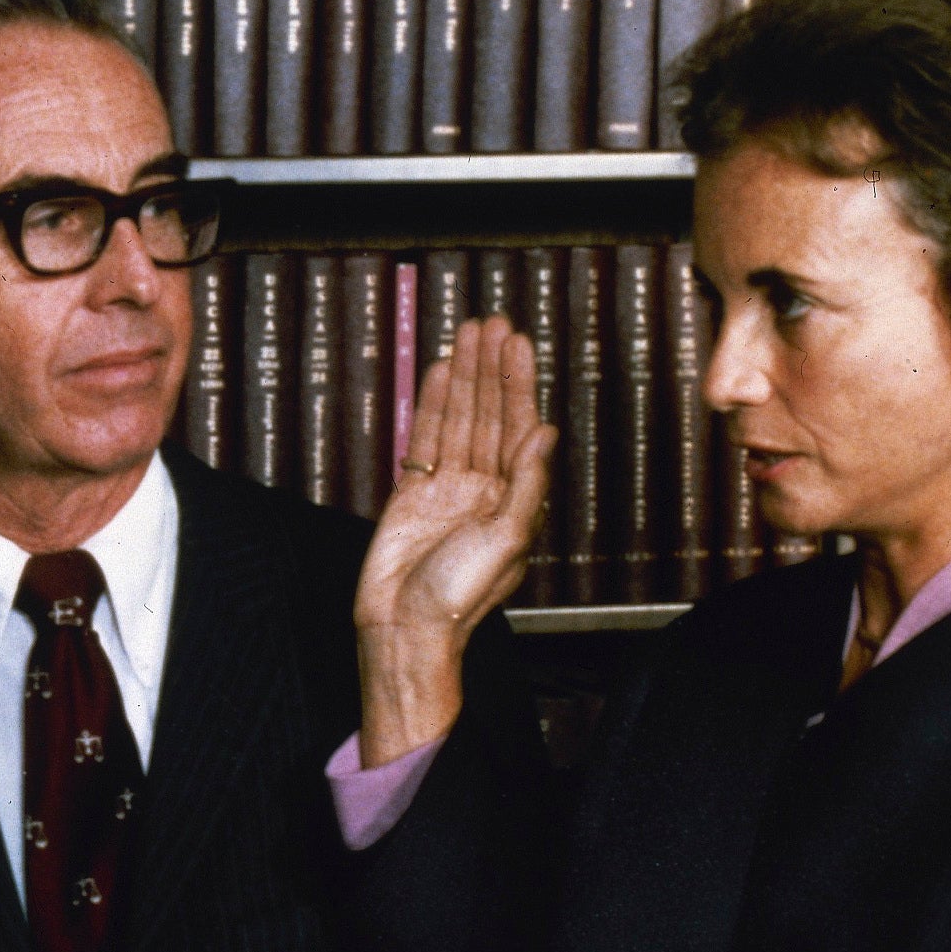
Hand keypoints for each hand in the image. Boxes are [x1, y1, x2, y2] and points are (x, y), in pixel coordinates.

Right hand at [352, 320, 555, 764]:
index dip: (518, 383)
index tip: (516, 343)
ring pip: (457, 421)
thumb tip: (546, 431)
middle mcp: (484, 488)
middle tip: (490, 324)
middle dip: (490, 369)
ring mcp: (447, 489)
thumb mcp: (507, 538)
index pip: (519, 426)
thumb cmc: (460, 597)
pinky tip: (437, 374)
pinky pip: (424, 440)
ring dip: (462, 378)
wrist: (404, 628)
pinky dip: (430, 406)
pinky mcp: (412, 495)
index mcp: (515, 499)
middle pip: (489, 415)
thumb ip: (526, 482)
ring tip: (466, 335)